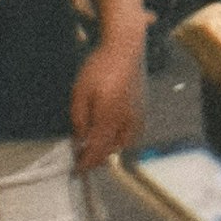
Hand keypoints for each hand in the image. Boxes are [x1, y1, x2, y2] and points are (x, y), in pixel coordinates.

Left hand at [67, 33, 145, 174]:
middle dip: (97, 158)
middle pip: (111, 151)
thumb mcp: (80, 91)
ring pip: (123, 144)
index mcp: (108, 117)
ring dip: (109, 149)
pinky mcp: (142, 110)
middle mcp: (126, 121)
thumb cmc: (100, 68)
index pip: (97, 150)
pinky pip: (132, 134)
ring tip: (97, 145)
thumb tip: (79, 139)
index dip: (86, 163)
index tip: (77, 170)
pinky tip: (112, 133)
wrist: (125, 49)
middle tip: (83, 158)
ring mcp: (137, 116)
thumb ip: (79, 118)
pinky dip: (121, 139)